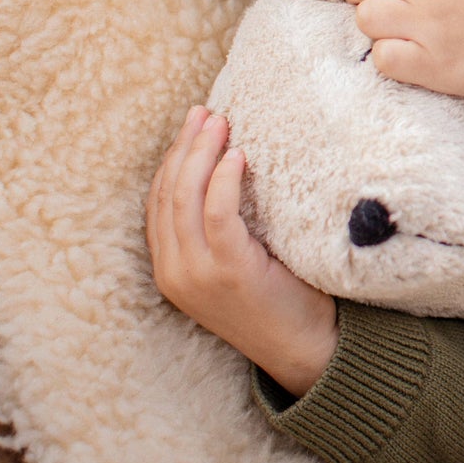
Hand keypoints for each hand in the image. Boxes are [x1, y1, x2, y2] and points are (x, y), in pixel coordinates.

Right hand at [146, 105, 336, 396]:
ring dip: (200, 154)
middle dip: (183, 148)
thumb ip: (223, 231)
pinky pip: (216, 216)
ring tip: (219, 122)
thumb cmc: (281, 300)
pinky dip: (222, 181)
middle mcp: (174, 272)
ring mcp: (196, 274)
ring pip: (185, 199)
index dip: (172, 161)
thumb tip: (234, 170)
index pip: (159, 203)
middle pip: (167, 195)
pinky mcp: (227, 271)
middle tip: (204, 113)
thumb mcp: (239, 264)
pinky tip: (237, 157)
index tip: (191, 127)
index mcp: (171, 270)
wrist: (304, 350)